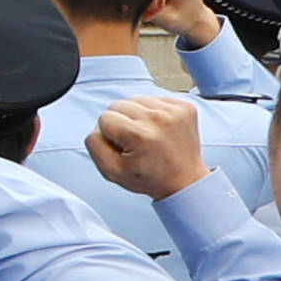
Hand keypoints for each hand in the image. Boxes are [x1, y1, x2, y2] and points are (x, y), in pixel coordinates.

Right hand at [84, 93, 207, 198]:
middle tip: (135, 142)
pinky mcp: (185, 107)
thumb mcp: (112, 171)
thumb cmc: (150, 178)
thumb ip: (94, 145)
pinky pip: (155, 99)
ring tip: (148, 135)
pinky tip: (159, 129)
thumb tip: (98, 127)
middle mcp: (158, 119)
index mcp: (139, 134)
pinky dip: (153, 112)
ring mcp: (174, 111)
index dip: (109, 135)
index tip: (123, 148)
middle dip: (121, 122)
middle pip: (118, 104)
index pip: (104, 118)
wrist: (185, 181)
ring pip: (136, 99)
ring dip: (137, 116)